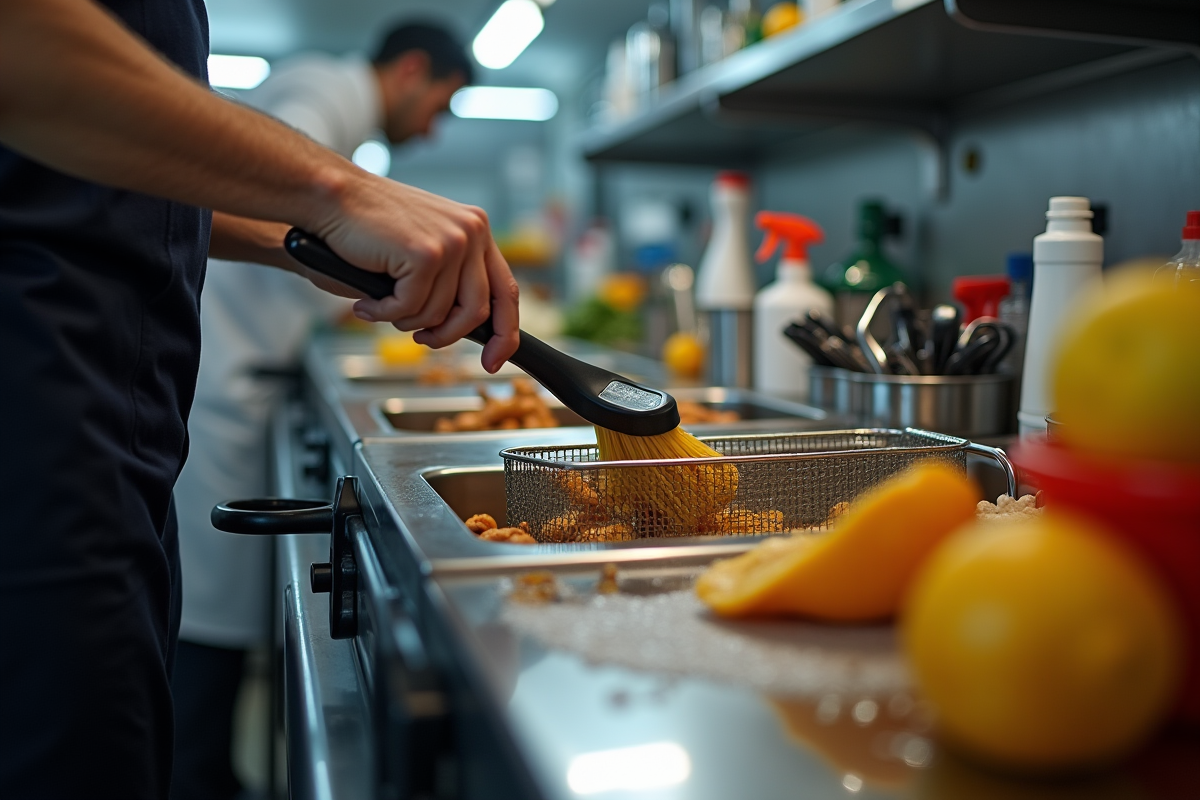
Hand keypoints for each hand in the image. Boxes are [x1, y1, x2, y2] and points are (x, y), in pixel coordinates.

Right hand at [311, 172, 518, 372]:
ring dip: (405, 321)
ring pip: (439, 313)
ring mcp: (452, 241)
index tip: (493, 361)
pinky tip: (366, 301)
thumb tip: (469, 330)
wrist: (332, 196)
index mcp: (476, 230)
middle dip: (448, 336)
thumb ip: (449, 283)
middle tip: (422, 340)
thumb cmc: (367, 229)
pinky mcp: (425, 254)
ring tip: (379, 305)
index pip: (506, 291)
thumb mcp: (424, 254)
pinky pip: (410, 308)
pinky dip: (384, 313)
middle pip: (477, 310)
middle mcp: (471, 232)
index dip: (504, 334)